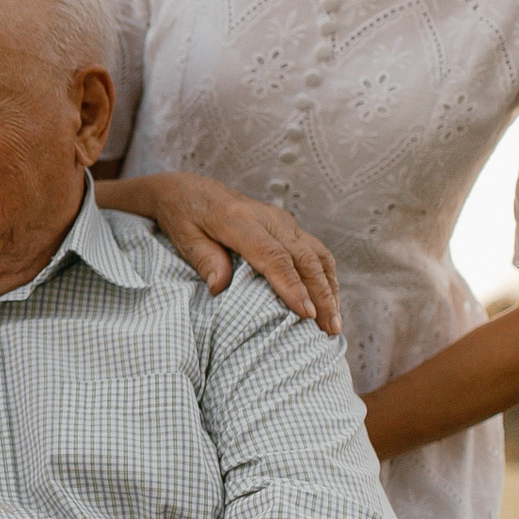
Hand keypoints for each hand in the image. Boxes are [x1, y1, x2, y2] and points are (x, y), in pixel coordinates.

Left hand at [120, 172, 340, 334]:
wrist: (190, 189)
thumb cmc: (184, 216)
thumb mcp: (184, 237)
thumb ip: (204, 259)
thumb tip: (218, 288)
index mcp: (239, 221)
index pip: (273, 256)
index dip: (291, 286)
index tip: (306, 313)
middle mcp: (268, 219)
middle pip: (304, 259)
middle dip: (321, 295)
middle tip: (329, 329)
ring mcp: (282, 221)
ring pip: (317, 255)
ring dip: (330, 289)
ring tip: (334, 324)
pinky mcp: (288, 226)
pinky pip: (316, 251)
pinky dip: (327, 277)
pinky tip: (330, 301)